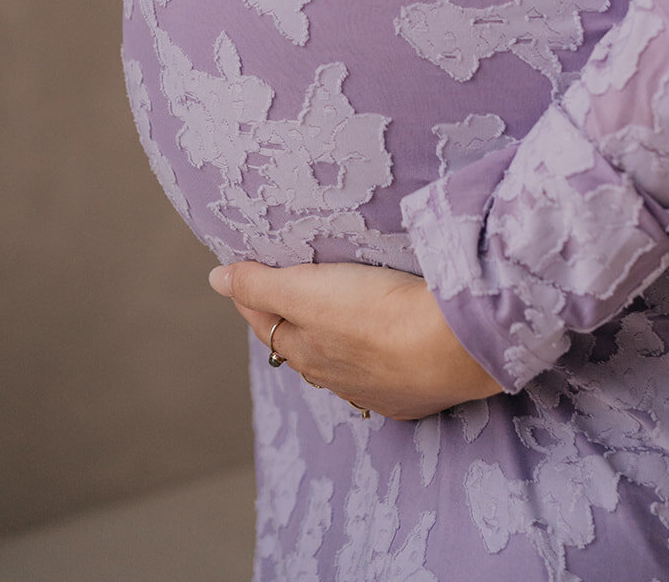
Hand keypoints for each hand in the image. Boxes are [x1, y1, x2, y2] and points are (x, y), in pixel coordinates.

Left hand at [209, 260, 502, 420]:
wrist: (452, 345)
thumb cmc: (376, 312)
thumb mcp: (307, 289)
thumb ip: (261, 283)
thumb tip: (216, 278)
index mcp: (305, 352)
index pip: (266, 322)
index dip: (253, 296)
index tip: (246, 275)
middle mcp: (334, 378)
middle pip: (303, 346)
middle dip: (293, 321)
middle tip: (291, 292)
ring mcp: (375, 389)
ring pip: (342, 364)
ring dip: (335, 342)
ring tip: (338, 319)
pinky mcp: (413, 393)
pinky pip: (383, 377)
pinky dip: (376, 362)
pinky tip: (385, 352)